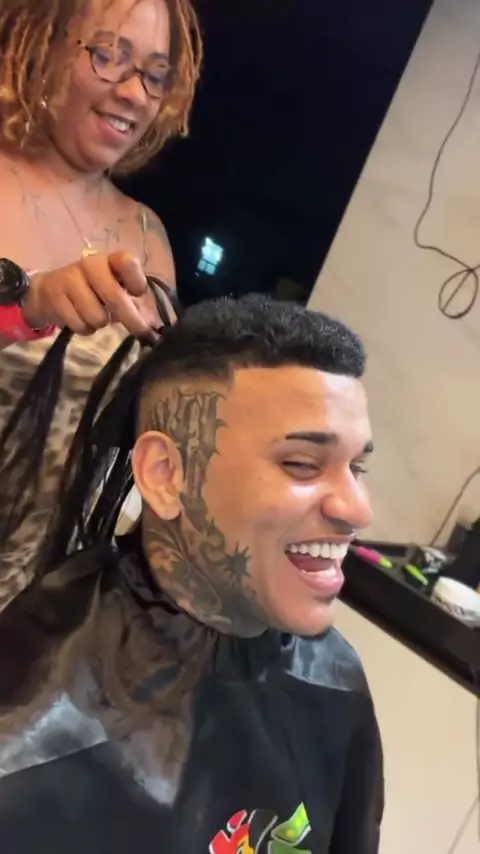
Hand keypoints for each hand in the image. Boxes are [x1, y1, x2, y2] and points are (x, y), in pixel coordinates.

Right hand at [22, 252, 157, 337]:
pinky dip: (84, 328)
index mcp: (108, 260)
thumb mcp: (111, 287)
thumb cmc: (90, 290)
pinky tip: (80, 319)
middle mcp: (90, 265)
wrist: (46, 291)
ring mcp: (70, 279)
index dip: (136, 281)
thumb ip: (129, 298)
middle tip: (141, 331)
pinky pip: (80, 325)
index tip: (138, 293)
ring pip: (97, 316)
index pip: (127, 262)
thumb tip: (150, 324)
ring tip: (95, 316)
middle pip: (115, 296)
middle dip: (131, 318)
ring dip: (100, 323)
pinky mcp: (55, 297)